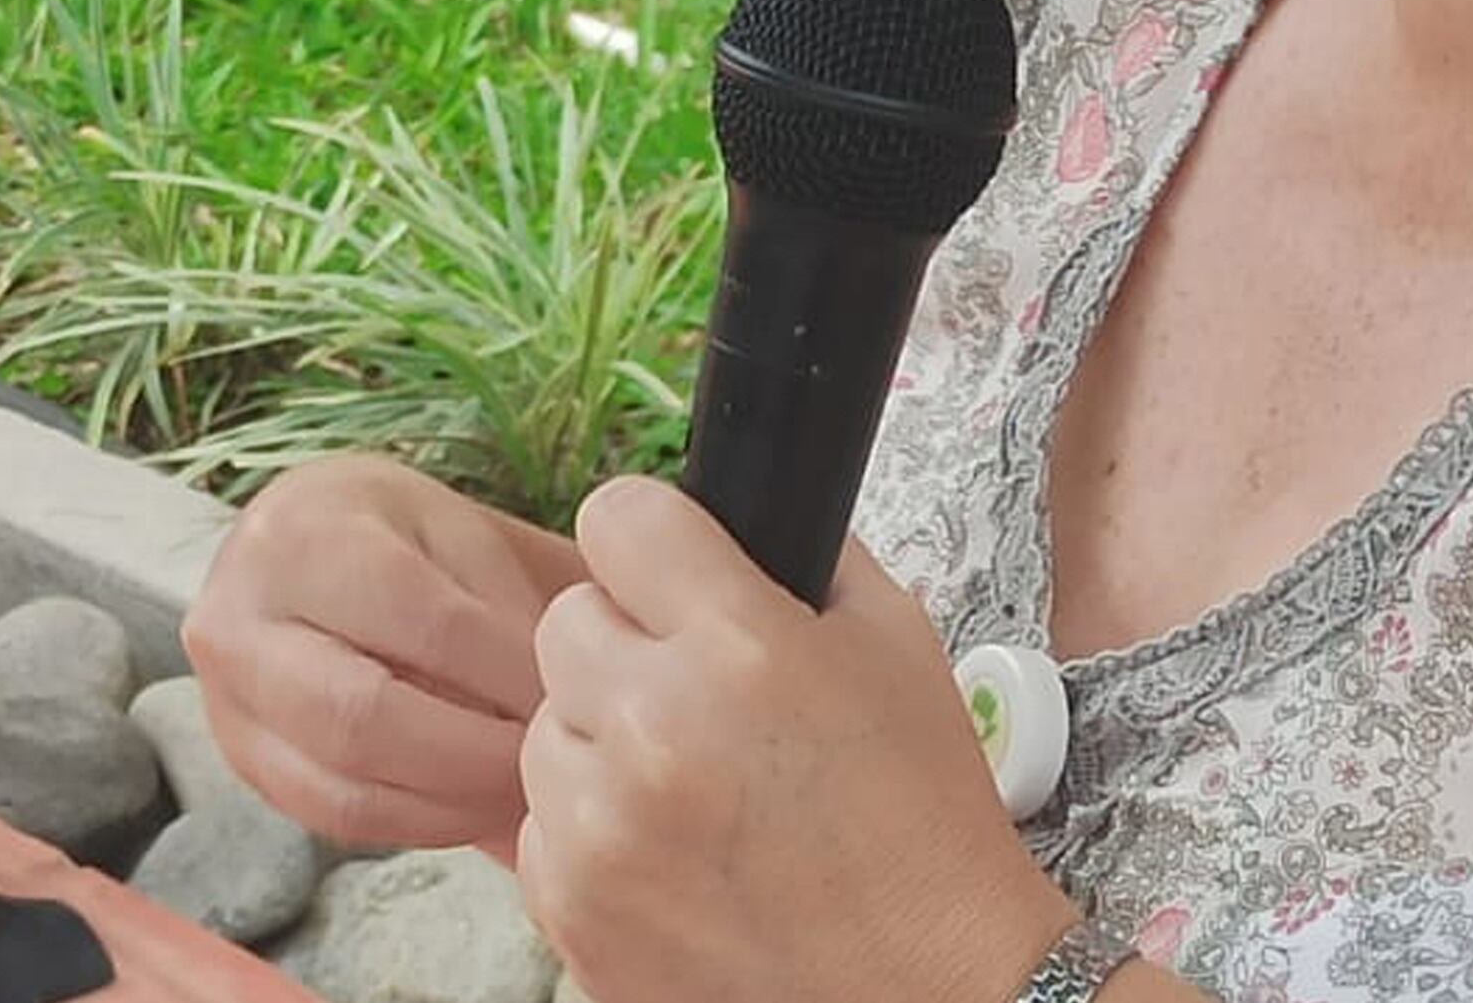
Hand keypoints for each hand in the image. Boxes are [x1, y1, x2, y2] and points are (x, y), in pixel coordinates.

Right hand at [183, 454, 590, 858]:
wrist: (303, 549)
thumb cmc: (395, 536)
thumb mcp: (457, 531)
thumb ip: (504, 606)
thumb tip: (559, 704)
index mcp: (300, 535)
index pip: (425, 625)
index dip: (512, 673)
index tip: (576, 693)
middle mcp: (236, 619)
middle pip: (365, 720)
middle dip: (479, 755)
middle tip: (551, 757)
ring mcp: (226, 699)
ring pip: (346, 788)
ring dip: (454, 803)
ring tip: (521, 787)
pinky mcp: (244, 760)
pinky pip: (335, 818)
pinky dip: (419, 823)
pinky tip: (471, 803)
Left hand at [518, 479, 1076, 1002]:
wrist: (931, 989)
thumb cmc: (924, 824)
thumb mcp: (898, 646)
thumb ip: (805, 560)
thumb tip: (729, 516)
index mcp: (736, 647)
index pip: (620, 517)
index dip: (654, 544)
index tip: (672, 576)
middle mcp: (651, 727)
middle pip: (566, 620)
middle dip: (627, 646)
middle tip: (695, 697)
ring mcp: (601, 826)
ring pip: (547, 726)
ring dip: (603, 742)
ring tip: (692, 789)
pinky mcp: (571, 906)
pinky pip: (541, 826)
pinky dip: (593, 834)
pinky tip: (675, 856)